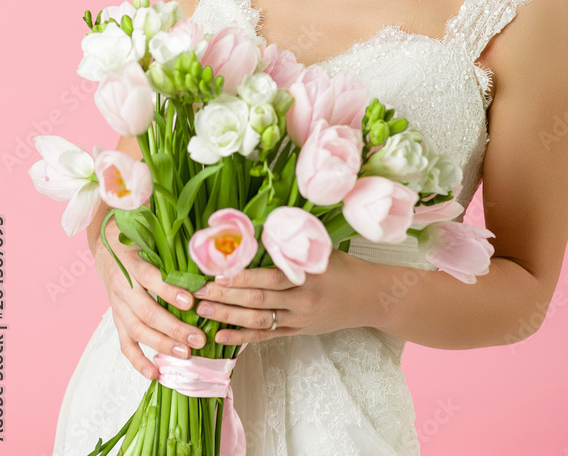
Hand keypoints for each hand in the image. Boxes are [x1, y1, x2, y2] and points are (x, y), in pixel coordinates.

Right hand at [93, 217, 206, 379]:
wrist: (106, 249)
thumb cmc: (136, 242)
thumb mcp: (149, 237)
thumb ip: (171, 247)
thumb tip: (203, 254)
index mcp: (132, 263)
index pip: (150, 278)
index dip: (169, 291)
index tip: (191, 301)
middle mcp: (123, 287)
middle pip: (147, 312)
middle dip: (174, 328)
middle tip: (198, 339)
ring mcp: (118, 306)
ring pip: (137, 330)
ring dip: (162, 345)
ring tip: (186, 354)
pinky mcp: (117, 320)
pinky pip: (125, 344)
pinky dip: (138, 360)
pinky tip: (154, 373)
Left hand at [193, 248, 371, 345]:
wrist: (369, 297)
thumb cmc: (343, 267)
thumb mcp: (320, 250)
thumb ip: (291, 246)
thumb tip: (256, 230)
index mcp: (307, 276)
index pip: (269, 278)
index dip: (243, 276)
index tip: (217, 272)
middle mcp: (302, 300)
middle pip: (258, 300)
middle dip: (226, 296)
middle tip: (198, 292)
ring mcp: (299, 319)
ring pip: (259, 320)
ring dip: (228, 316)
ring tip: (202, 310)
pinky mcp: (298, 331)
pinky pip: (266, 336)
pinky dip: (242, 337)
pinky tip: (220, 335)